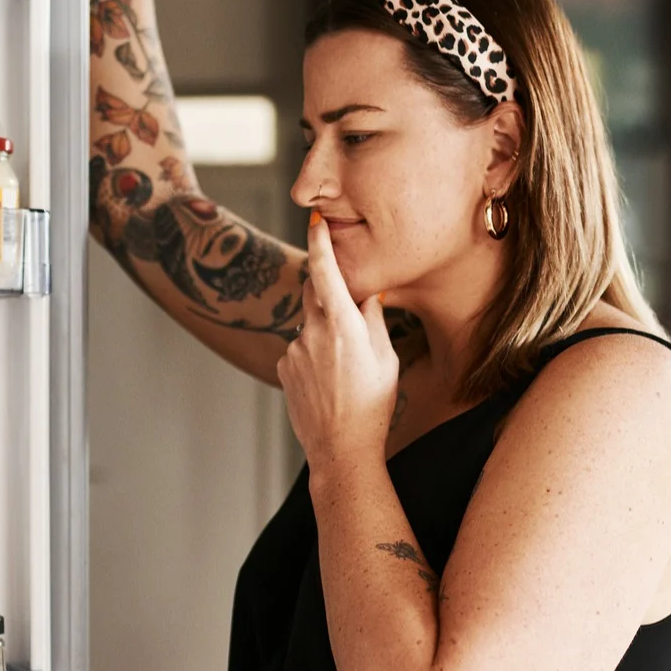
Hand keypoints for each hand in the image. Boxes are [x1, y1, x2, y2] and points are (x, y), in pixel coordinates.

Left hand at [279, 215, 398, 473]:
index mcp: (343, 325)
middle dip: (329, 294)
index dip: (319, 242)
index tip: (315, 220)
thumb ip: (373, 319)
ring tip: (345, 371)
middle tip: (350, 319)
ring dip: (325, 334)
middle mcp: (313, 332)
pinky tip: (329, 383)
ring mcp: (294, 351)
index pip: (326, 272)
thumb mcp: (386, 359)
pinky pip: (300, 349)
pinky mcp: (284, 368)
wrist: (341, 450)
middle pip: (315, 294)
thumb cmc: (373, 405)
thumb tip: (367, 292)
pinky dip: (314, 356)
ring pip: (310, 326)